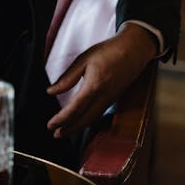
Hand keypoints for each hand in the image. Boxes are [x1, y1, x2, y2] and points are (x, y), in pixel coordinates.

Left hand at [46, 23, 156, 138]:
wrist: (134, 49)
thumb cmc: (108, 51)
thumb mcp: (84, 59)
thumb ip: (67, 77)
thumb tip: (51, 91)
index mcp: (94, 85)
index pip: (75, 108)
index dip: (62, 119)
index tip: (50, 125)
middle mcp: (104, 96)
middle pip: (85, 119)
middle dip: (69, 129)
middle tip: (55, 134)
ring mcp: (111, 99)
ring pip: (93, 118)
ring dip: (78, 127)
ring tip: (65, 132)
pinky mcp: (114, 98)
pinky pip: (99, 114)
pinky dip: (88, 121)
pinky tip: (81, 121)